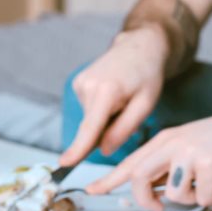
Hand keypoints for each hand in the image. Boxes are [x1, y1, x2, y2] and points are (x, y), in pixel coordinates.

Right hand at [59, 26, 168, 165]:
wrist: (139, 47)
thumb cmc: (146, 75)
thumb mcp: (145, 104)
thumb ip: (124, 129)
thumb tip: (104, 150)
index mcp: (107, 91)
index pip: (90, 127)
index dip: (78, 148)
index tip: (65, 163)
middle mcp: (88, 85)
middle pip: (91, 126)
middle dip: (106, 130)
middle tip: (126, 110)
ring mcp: (80, 83)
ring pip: (91, 119)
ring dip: (105, 118)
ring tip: (122, 98)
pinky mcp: (78, 83)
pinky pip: (89, 109)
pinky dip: (101, 109)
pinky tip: (113, 94)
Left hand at [87, 100, 211, 210]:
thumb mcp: (187, 145)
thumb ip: (168, 165)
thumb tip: (154, 191)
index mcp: (165, 140)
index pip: (130, 162)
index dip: (109, 179)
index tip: (92, 189)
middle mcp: (173, 144)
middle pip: (139, 178)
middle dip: (146, 200)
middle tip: (157, 207)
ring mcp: (191, 153)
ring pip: (175, 194)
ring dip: (193, 198)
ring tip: (208, 182)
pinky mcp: (211, 164)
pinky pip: (204, 198)